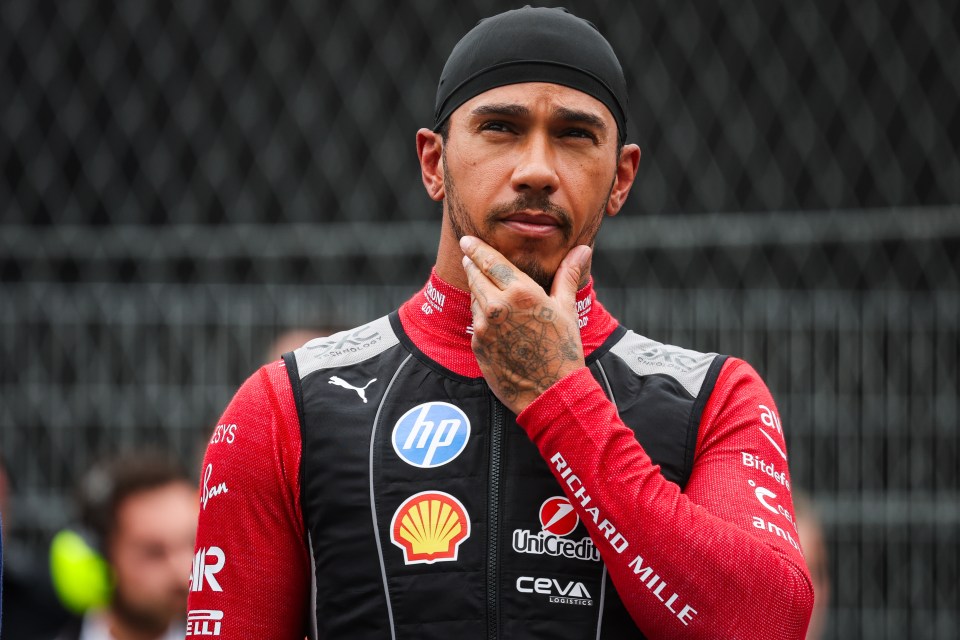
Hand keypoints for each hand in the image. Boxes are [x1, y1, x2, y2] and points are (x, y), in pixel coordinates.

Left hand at [460, 236, 590, 413]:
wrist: (550, 393)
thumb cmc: (563, 350)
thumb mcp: (566, 309)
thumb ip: (568, 275)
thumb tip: (582, 249)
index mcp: (520, 292)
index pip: (491, 261)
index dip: (477, 248)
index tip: (467, 239)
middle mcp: (497, 306)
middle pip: (476, 276)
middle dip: (472, 265)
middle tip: (469, 256)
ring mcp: (485, 326)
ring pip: (474, 298)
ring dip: (478, 290)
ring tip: (484, 285)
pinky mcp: (478, 344)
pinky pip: (477, 321)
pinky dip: (482, 314)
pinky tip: (492, 316)